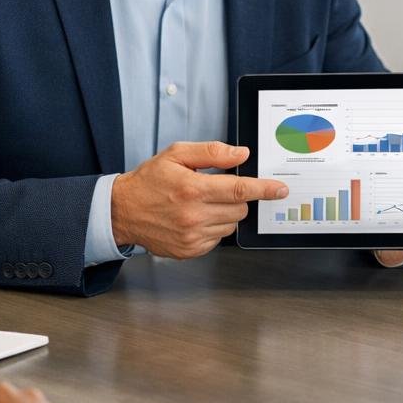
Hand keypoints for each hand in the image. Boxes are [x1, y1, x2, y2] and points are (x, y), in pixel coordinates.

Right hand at [112, 141, 287, 258]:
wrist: (122, 211)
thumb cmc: (149, 181)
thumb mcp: (176, 155)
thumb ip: (211, 152)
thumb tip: (240, 154)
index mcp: (192, 189)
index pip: (239, 190)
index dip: (264, 189)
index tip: (279, 189)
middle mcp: (193, 215)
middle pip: (239, 208)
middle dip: (237, 198)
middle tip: (217, 190)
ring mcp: (192, 236)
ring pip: (231, 224)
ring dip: (225, 213)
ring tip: (201, 204)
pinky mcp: (190, 250)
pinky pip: (218, 239)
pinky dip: (214, 227)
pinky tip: (195, 218)